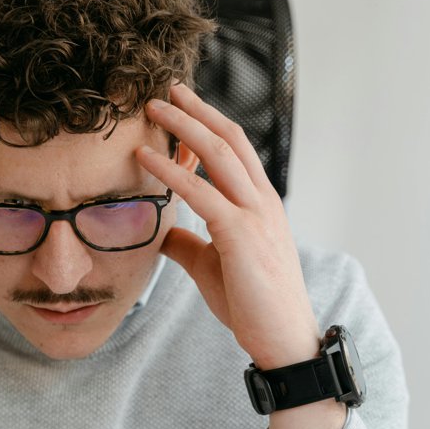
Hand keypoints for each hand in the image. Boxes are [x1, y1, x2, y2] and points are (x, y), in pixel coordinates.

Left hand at [138, 84, 319, 369]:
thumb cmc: (252, 303)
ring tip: (153, 108)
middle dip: (196, 110)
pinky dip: (172, 172)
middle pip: (228, 139)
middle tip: (166, 88)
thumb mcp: (213, 265)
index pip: (235, 149)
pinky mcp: (241, 236)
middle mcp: (261, 200)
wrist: (283, 339)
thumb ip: (189, 243)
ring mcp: (255, 215)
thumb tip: (160, 233)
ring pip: (218, 154)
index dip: (207, 123)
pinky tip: (146, 158)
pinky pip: (201, 194)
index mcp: (259, 204)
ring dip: (183, 126)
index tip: (180, 104)